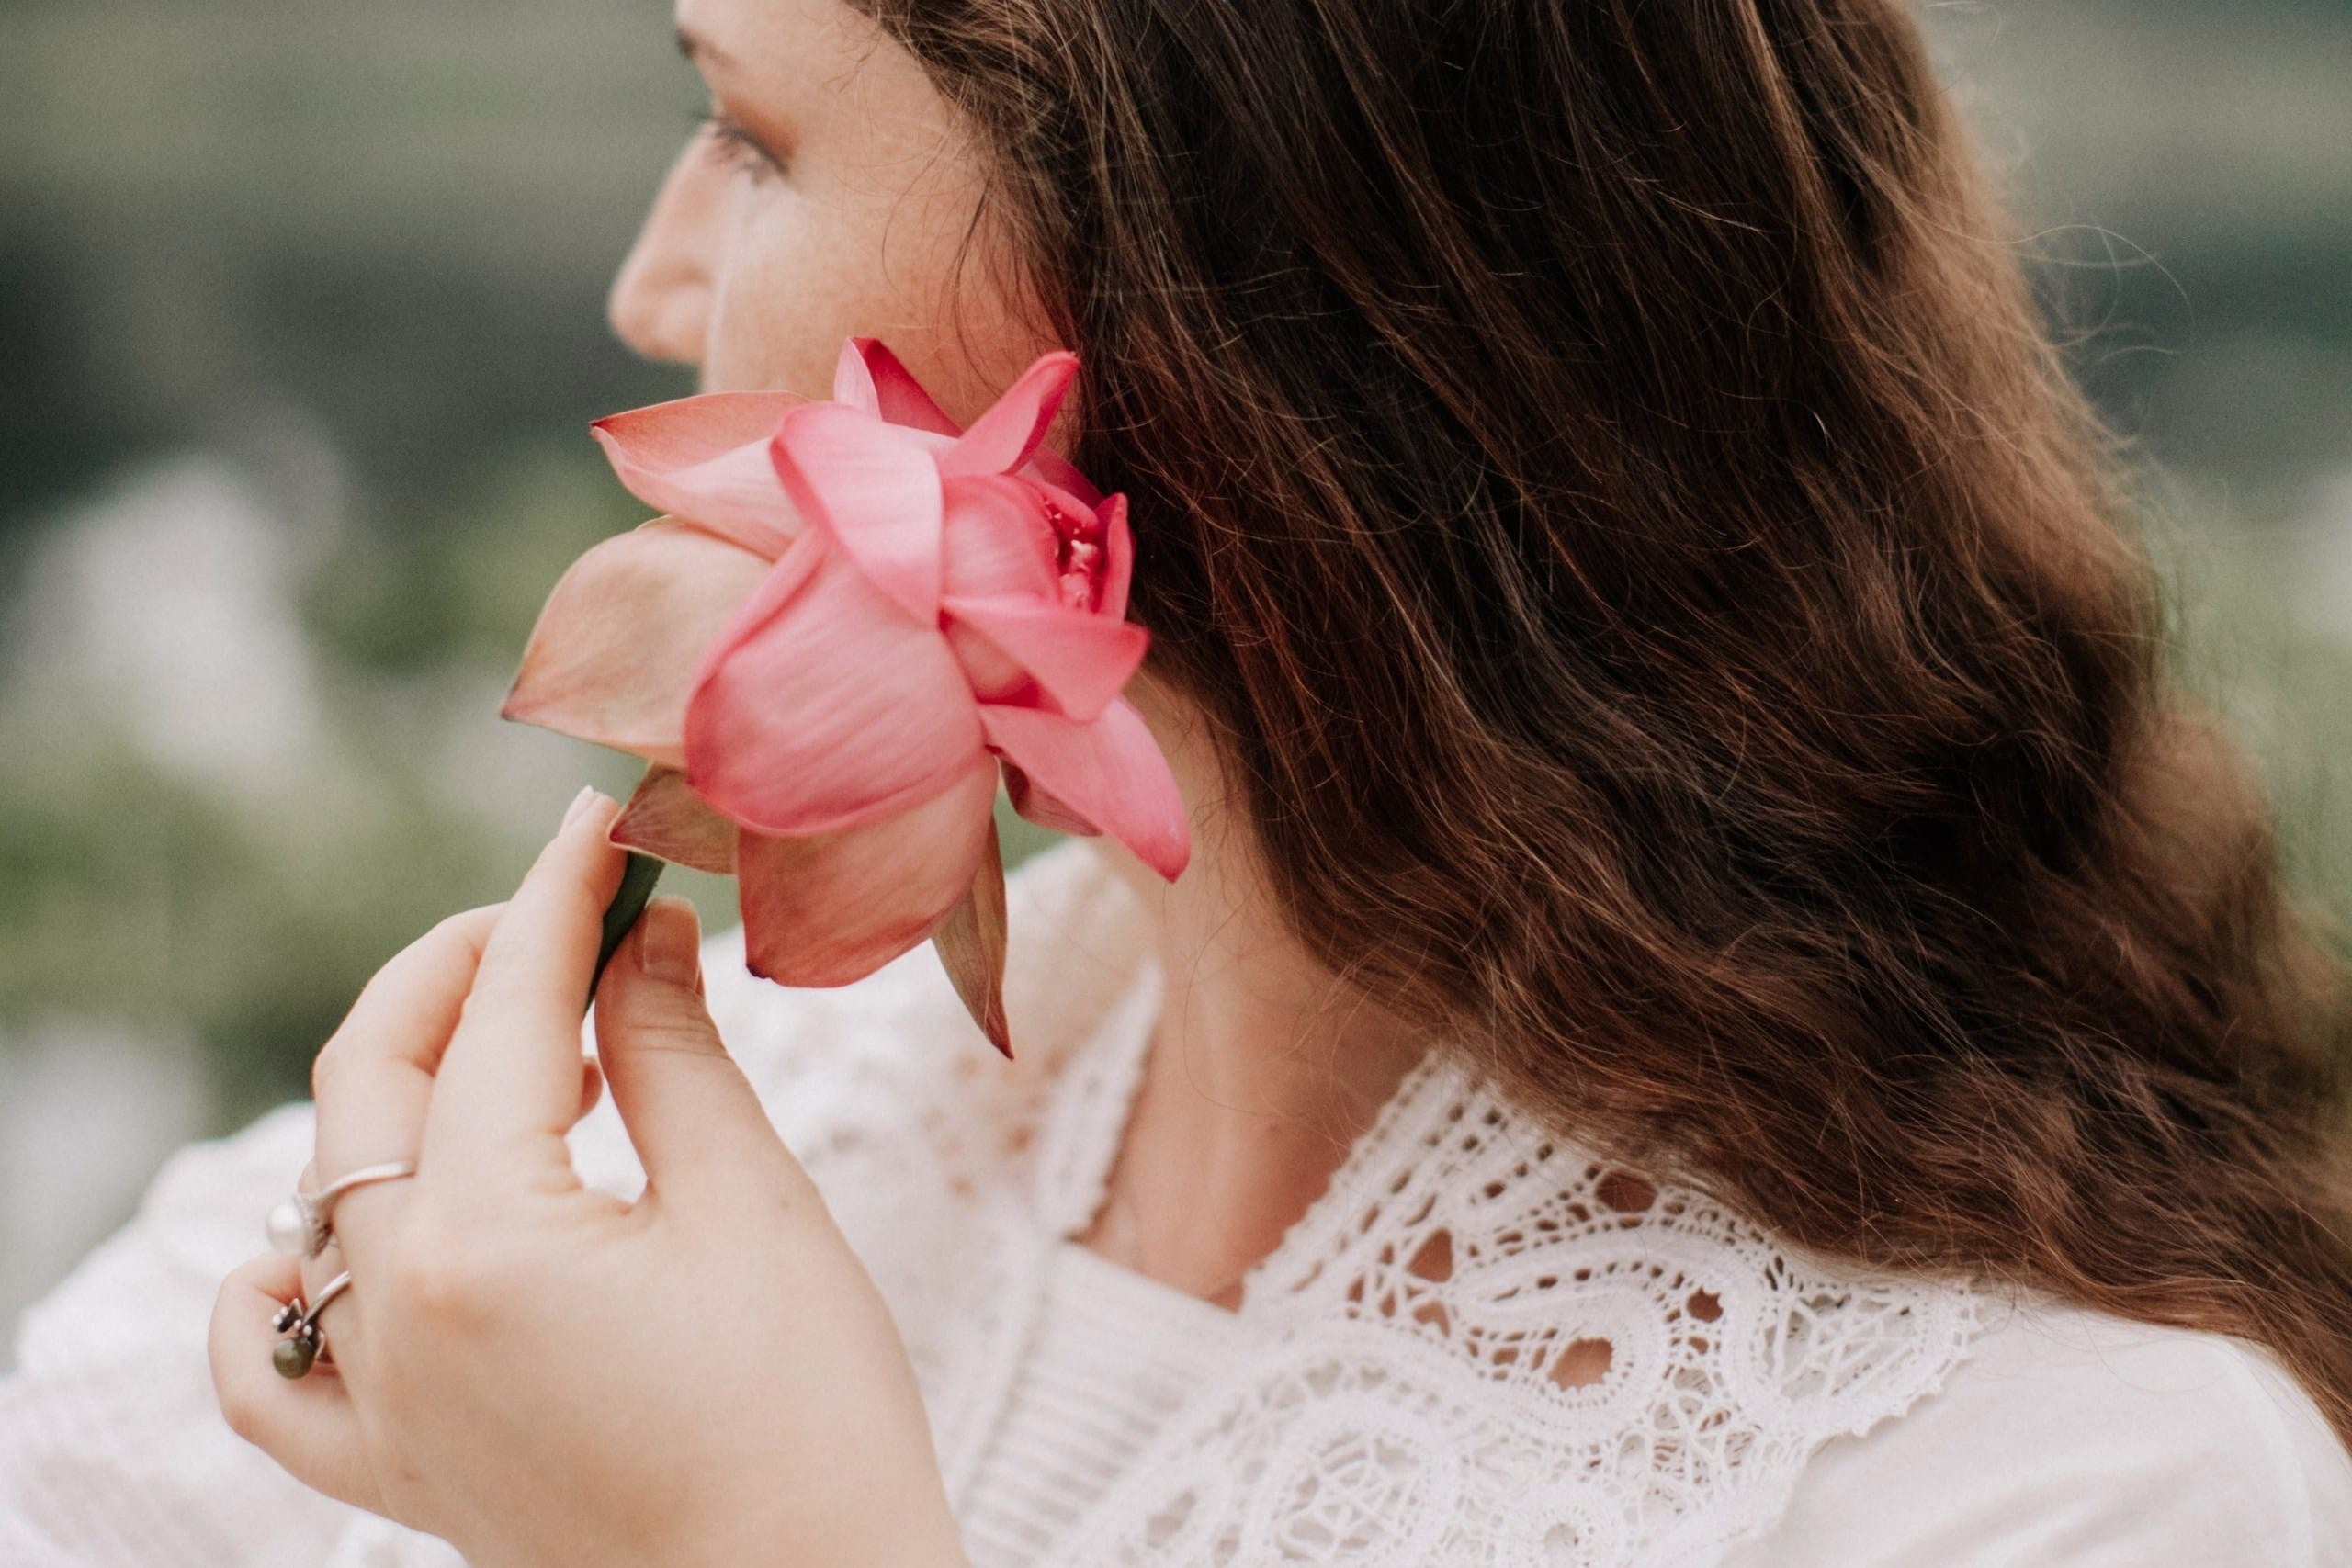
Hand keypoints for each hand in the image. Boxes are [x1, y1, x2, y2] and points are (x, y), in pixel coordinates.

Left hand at [208, 790, 965, 1567]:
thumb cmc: (809, 1417)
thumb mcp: (754, 1206)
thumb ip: (670, 1052)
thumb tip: (639, 933)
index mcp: (486, 1240)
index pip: (503, 1014)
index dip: (558, 901)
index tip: (602, 830)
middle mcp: (396, 1317)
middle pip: (377, 1077)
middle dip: (466, 967)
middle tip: (576, 916)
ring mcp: (382, 1400)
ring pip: (323, 1195)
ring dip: (404, 1094)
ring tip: (528, 1058)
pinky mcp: (399, 1465)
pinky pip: (272, 1376)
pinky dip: (280, 1292)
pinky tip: (328, 1244)